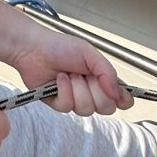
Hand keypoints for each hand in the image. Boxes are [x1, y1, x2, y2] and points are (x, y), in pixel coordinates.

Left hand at [10, 32, 133, 116]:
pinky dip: (63, 91)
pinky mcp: (58, 104)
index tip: (118, 95)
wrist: (33, 48)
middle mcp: (91, 91)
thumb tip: (118, 93)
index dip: (123, 100)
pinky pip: (67, 107)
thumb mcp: (89, 53)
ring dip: (77, 89)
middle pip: (106, 108)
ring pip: (86, 109)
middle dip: (96, 91)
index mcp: (102, 79)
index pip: (121, 98)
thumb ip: (107, 72)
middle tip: (85, 75)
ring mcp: (75, 99)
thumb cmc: (60, 47)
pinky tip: (58, 79)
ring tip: (69, 74)